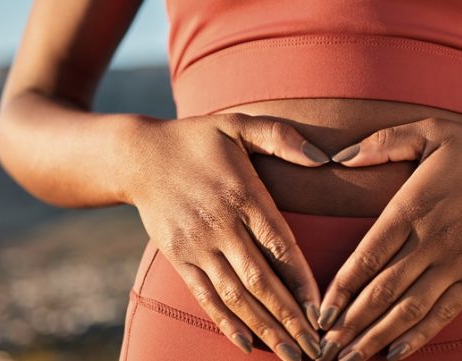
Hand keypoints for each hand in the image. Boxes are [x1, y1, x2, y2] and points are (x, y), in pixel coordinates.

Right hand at [121, 112, 331, 360]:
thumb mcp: (238, 124)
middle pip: (261, 281)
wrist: (137, 156)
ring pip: (235, 296)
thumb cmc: (197, 138)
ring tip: (291, 356)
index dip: (303, 281)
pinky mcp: (179, 258)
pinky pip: (205, 296)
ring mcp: (197, 245)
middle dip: (291, 319)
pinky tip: (247, 344)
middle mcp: (221, 225)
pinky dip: (226, 323)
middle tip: (318, 350)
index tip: (325, 311)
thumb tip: (323, 157)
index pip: (280, 245)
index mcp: (243, 194)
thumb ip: (281, 137)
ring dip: (265, 329)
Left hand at [316, 117, 461, 360]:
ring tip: (349, 359)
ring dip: (377, 337)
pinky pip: (444, 312)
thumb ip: (382, 143)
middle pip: (383, 290)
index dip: (342, 288)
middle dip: (350, 322)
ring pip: (409, 308)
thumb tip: (339, 157)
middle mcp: (431, 240)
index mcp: (412, 207)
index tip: (319, 311)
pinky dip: (419, 335)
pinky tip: (396, 354)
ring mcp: (456, 262)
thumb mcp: (429, 130)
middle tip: (324, 347)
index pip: (368, 255)